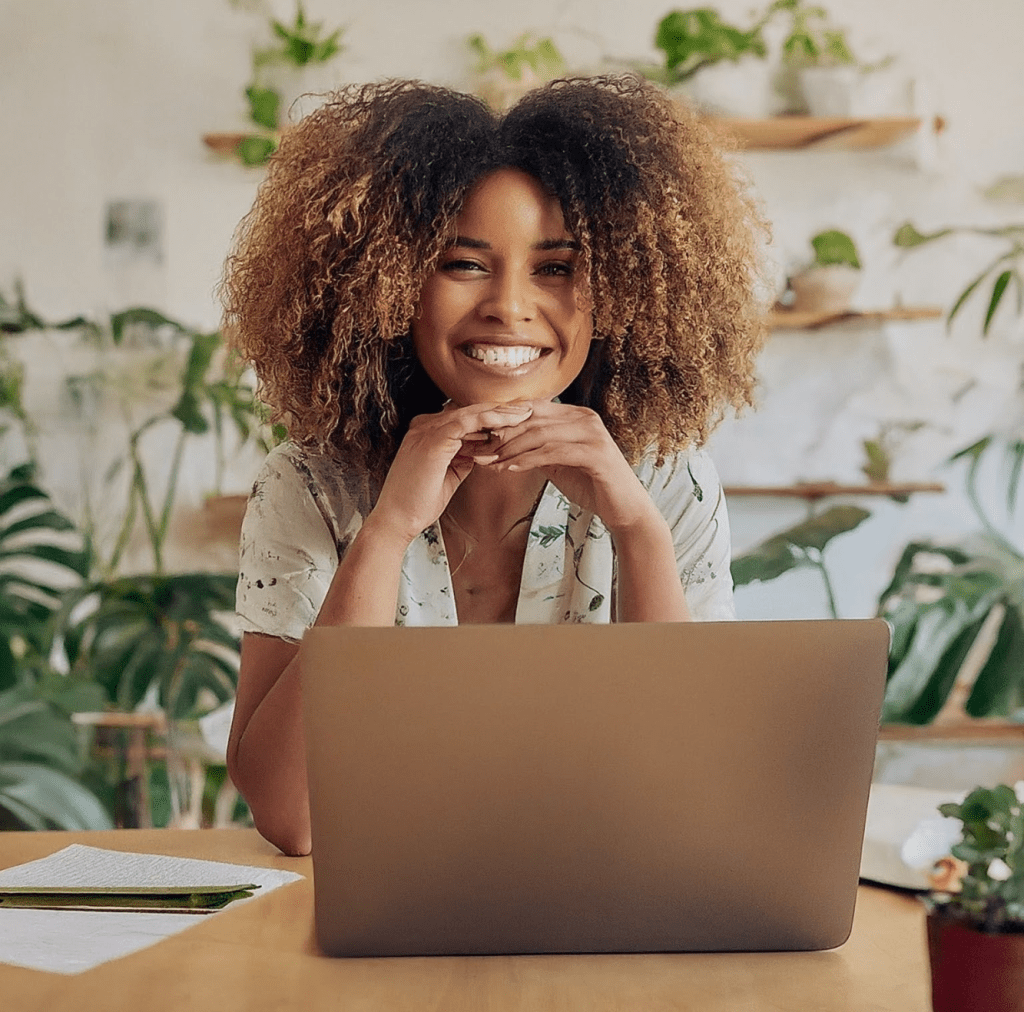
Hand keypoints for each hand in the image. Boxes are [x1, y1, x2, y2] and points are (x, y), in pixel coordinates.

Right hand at [366, 401, 534, 543]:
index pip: (464, 417)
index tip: (515, 419)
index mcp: (427, 432)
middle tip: (527, 409)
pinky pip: (466, 423)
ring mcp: (427, 430)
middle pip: (470, 410)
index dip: (491, 417)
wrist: (398, 519)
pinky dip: (488, 422)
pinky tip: (507, 424)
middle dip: (500, 410)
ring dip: (500, 414)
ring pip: (471, 413)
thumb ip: (463, 459)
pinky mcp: (433, 440)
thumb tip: (484, 451)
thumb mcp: (448, 475)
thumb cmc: (419, 502)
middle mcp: (425, 426)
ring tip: (524, 414)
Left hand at [481, 400, 661, 534]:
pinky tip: (509, 469)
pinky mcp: (596, 453)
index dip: (504, 421)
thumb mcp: (559, 462)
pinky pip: (553, 453)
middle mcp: (586, 418)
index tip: (479, 437)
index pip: (532, 409)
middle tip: (477, 450)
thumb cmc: (591, 485)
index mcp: (576, 415)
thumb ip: (538, 448)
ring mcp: (592, 434)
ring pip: (540, 435)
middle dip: (501, 436)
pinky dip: (527, 461)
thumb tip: (504, 443)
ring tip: (488, 462)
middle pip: (533, 420)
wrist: (624, 509)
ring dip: (510, 450)